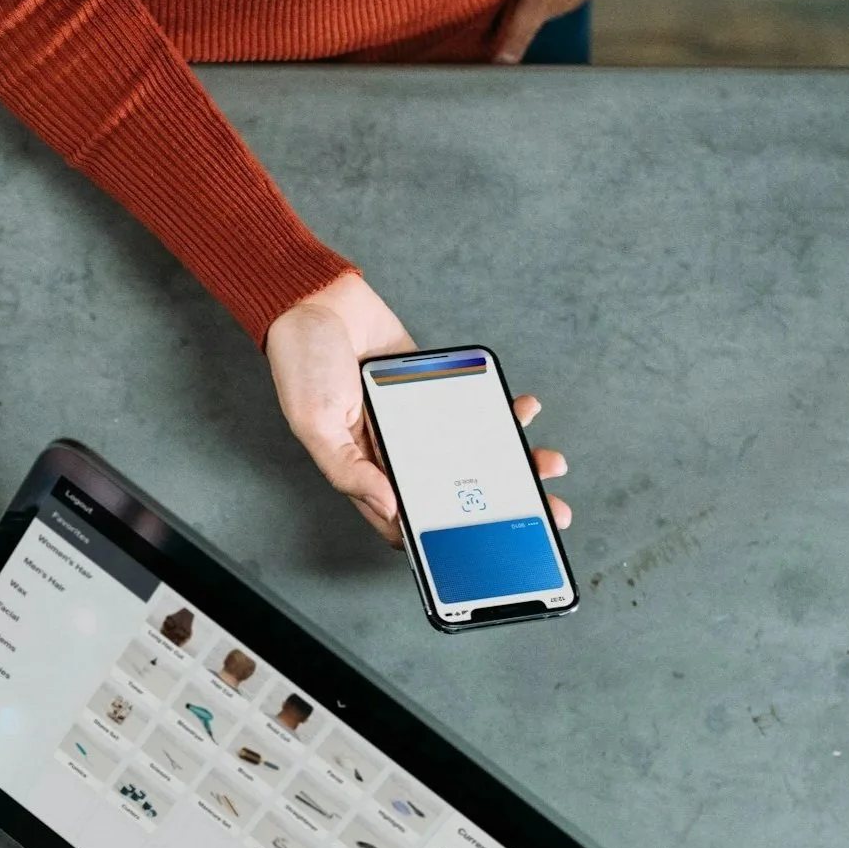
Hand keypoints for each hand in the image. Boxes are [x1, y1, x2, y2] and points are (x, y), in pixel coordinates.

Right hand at [265, 273, 570, 545]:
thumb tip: (389, 508)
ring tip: (547, 464)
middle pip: (453, 491)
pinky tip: (524, 410)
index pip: (409, 519)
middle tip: (542, 512)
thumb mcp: (316, 424)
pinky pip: (475, 408)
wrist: (319, 301)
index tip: (485, 546)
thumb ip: (349, 470)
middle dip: (498, 504)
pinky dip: (502, 410)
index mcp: (365, 470)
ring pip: (472, 453)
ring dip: (512, 460)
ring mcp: (419, 424)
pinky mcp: (434, 393)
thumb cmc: (301, 364)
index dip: (444, 539)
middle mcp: (396, 453)